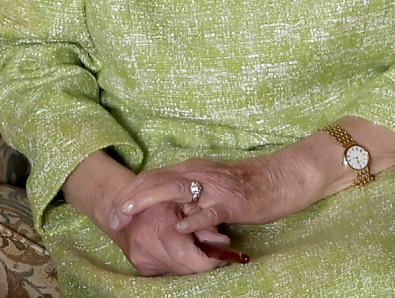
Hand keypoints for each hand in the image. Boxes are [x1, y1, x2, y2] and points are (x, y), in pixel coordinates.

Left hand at [113, 152, 322, 237]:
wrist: (282, 177)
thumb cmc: (248, 184)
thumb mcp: (211, 185)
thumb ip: (190, 193)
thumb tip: (168, 208)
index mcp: (192, 169)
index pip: (153, 176)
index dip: (130, 191)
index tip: (113, 210)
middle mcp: (199, 173)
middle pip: (157, 180)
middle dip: (130, 198)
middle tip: (112, 217)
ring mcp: (216, 186)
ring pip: (176, 190)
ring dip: (149, 201)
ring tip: (129, 214)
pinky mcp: (234, 201)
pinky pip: (211, 209)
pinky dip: (193, 217)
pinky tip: (179, 226)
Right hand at [114, 203, 226, 276]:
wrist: (127, 204)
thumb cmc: (164, 198)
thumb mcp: (188, 202)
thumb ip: (206, 221)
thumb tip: (222, 243)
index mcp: (159, 222)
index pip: (186, 254)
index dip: (208, 261)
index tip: (220, 259)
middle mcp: (145, 240)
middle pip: (183, 267)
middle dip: (200, 263)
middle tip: (211, 255)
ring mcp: (138, 254)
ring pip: (176, 271)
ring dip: (187, 263)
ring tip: (193, 249)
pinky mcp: (138, 264)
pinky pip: (165, 271)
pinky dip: (174, 263)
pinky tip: (176, 250)